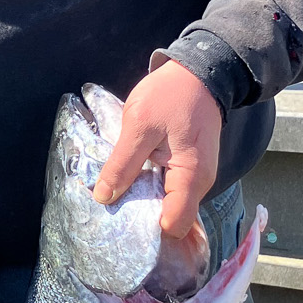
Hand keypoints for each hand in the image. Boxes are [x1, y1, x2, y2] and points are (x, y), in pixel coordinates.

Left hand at [93, 60, 222, 239]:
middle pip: (170, 218)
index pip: (173, 225)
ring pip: (168, 204)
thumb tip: (103, 198)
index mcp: (190, 177)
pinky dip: (150, 187)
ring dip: (144, 201)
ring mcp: (196, 177)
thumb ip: (122, 164)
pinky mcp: (189, 169)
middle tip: (111, 207)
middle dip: (142, 217)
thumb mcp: (139, 126)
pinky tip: (131, 179)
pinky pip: (169, 189)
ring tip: (116, 192)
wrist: (199, 73)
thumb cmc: (171, 95)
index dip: (146, 228)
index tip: (119, 219)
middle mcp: (199, 184)